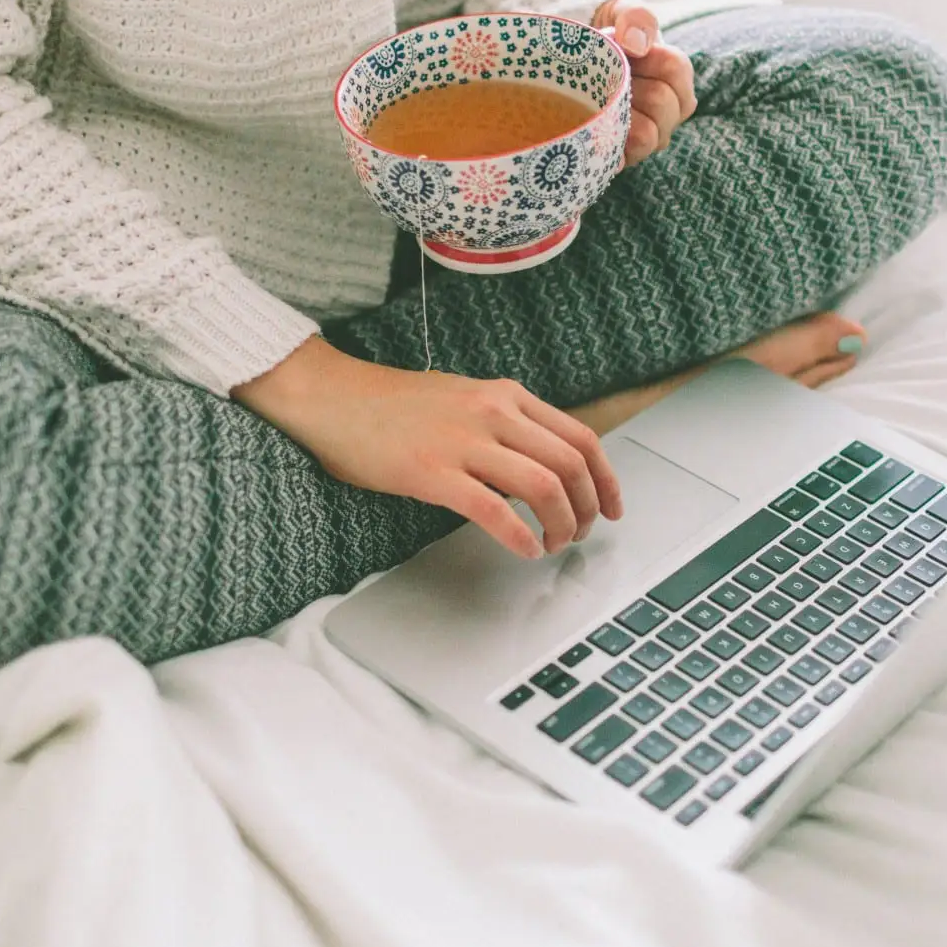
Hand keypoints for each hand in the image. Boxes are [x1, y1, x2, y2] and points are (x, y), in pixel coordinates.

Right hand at [233, 337, 623, 558]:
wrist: (334, 397)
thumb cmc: (393, 405)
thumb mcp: (465, 398)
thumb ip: (506, 423)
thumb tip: (545, 463)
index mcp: (506, 395)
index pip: (581, 437)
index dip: (606, 479)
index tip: (613, 507)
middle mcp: (493, 412)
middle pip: (570, 464)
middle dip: (587, 507)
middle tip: (582, 534)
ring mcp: (464, 441)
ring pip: (543, 487)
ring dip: (561, 525)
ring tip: (554, 544)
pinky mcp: (433, 472)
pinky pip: (494, 510)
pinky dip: (520, 537)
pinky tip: (524, 550)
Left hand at [594, 0, 695, 169]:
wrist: (576, 61)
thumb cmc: (609, 37)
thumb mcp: (623, 14)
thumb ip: (636, 18)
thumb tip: (634, 44)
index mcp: (677, 80)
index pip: (676, 69)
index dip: (646, 56)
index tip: (623, 47)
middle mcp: (669, 115)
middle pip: (661, 103)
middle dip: (628, 85)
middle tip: (604, 75)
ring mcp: (647, 140)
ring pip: (645, 136)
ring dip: (616, 114)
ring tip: (596, 99)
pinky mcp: (621, 158)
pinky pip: (619, 160)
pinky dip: (605, 148)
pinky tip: (588, 132)